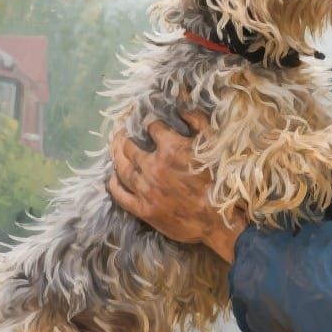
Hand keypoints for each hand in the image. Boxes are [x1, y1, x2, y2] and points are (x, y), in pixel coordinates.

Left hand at [107, 111, 247, 262]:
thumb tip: (183, 110)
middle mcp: (152, 166)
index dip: (151, 122)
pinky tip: (112, 177)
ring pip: (122, 168)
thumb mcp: (215, 145)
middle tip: (124, 133)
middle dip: (126, 137)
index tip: (150, 123)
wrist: (219, 221)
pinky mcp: (142, 209)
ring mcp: (145, 189)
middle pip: (129, 146)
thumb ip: (199, 122)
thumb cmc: (220, 182)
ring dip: (116, 155)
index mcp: (171, 148)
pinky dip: (113, 183)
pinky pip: (120, 194)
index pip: (152, 127)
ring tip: (115, 148)